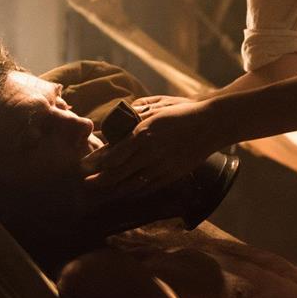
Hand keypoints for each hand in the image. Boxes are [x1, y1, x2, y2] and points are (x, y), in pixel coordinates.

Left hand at [81, 96, 221, 197]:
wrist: (212, 122)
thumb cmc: (183, 110)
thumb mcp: (157, 106)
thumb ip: (135, 114)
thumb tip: (117, 121)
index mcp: (144, 132)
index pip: (113, 153)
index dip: (96, 162)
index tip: (84, 165)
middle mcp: (150, 152)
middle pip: (118, 173)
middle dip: (99, 180)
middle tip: (86, 183)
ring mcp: (162, 166)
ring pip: (131, 184)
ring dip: (113, 189)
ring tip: (101, 190)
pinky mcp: (172, 174)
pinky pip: (148, 187)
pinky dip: (134, 191)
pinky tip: (126, 191)